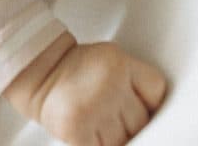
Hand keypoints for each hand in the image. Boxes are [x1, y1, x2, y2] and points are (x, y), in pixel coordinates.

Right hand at [9, 37, 165, 145]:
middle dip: (131, 124)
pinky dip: (100, 145)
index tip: (143, 108)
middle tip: (115, 117)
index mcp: (120, 63)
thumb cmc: (76, 68)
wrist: (40, 70)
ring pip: (125, 140)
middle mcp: (109, 84)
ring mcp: (93, 108)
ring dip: (116, 139)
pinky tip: (94, 136)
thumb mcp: (111, 59)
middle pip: (141, 121)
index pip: (156, 90)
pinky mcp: (76, 130)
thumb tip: (154, 114)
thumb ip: (134, 80)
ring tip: (101, 125)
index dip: (151, 104)